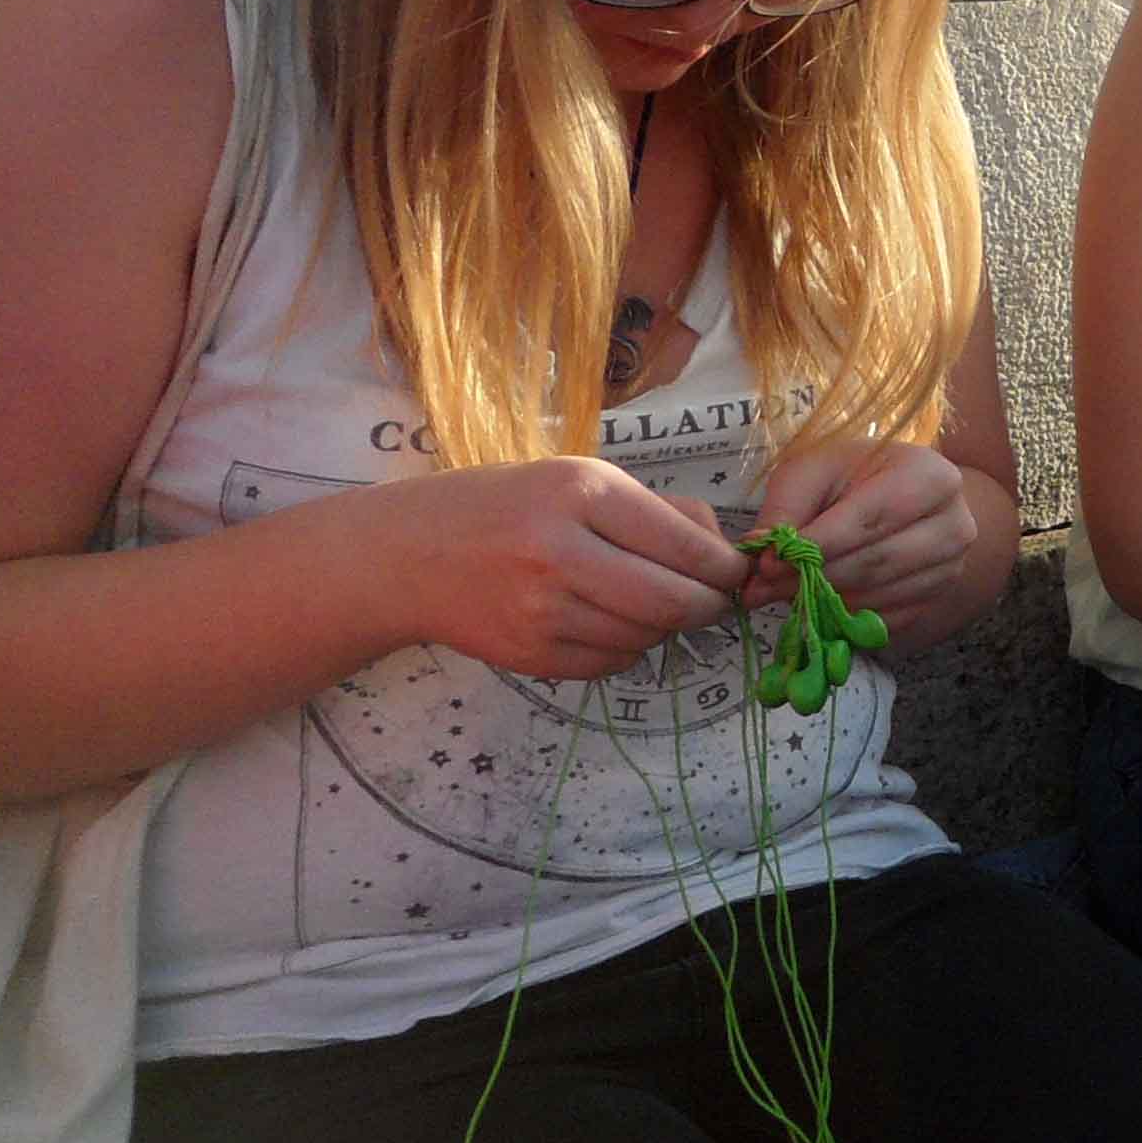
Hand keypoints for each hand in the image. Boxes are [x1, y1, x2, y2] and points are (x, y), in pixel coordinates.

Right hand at [393, 456, 745, 678]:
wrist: (407, 555)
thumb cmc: (506, 507)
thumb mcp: (577, 480)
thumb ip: (657, 511)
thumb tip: (722, 550)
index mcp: (582, 492)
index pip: (686, 545)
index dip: (725, 568)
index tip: (734, 571)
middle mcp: (561, 550)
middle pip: (675, 602)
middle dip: (709, 606)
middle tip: (712, 600)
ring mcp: (542, 610)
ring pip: (647, 637)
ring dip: (666, 627)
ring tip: (650, 603)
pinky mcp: (529, 654)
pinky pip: (611, 662)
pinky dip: (627, 647)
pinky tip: (607, 621)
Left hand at [750, 438, 981, 653]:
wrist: (903, 498)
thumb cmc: (854, 476)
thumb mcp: (814, 470)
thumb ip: (786, 506)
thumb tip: (761, 554)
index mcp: (929, 476)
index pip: (870, 518)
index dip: (817, 544)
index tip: (769, 563)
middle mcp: (954, 524)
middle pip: (876, 561)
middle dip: (813, 578)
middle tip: (762, 587)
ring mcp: (951, 566)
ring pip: (878, 595)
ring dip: (822, 601)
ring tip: (778, 594)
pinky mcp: (936, 598)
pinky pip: (884, 620)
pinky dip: (842, 617)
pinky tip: (814, 603)